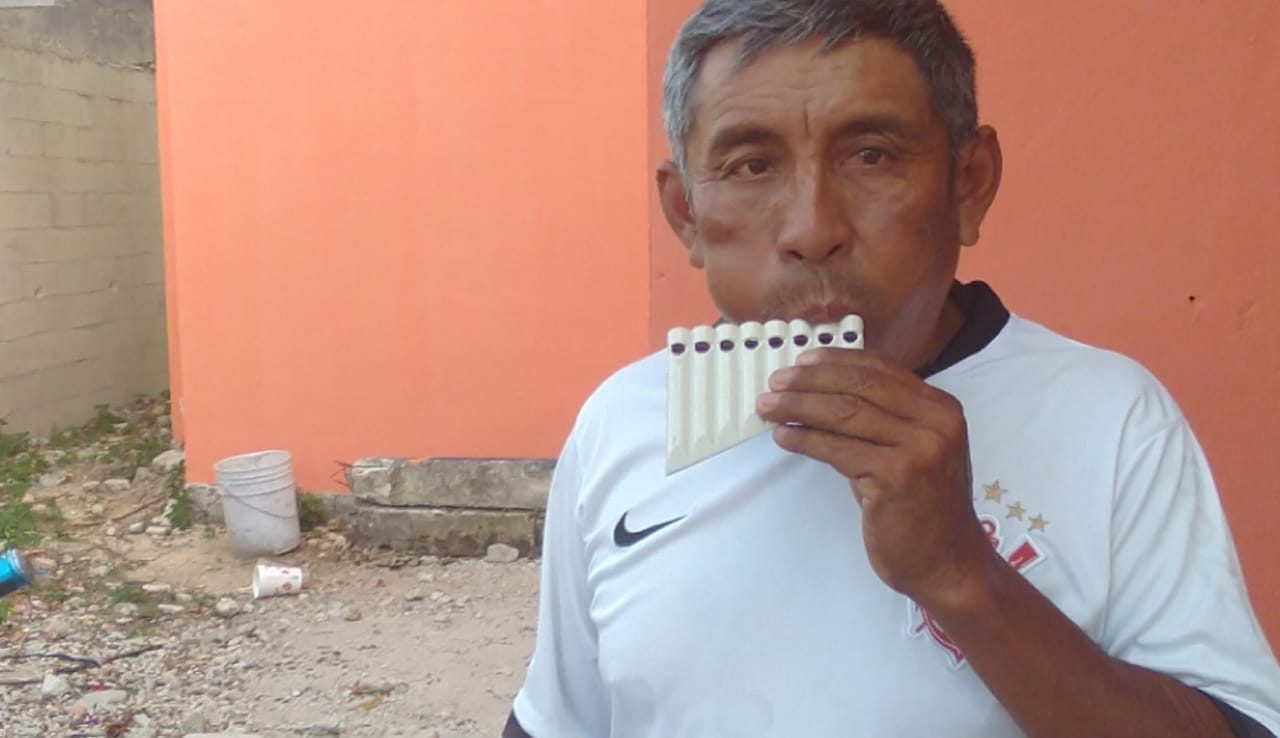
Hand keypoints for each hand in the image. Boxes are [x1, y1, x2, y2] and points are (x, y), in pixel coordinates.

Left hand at [756, 348, 996, 609]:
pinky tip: (784, 437)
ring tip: (769, 406)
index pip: (880, 369)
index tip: (802, 360)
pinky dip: (805, 440)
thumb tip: (824, 392)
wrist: (948, 563)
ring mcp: (919, 448)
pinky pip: (838, 450)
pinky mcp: (897, 476)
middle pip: (859, 386)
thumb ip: (887, 419)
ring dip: (798, 407)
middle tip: (775, 381)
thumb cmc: (923, 508)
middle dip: (810, 380)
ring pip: (844, 414)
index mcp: (941, 407)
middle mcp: (936, 421)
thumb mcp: (916, 451)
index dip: (836, 360)